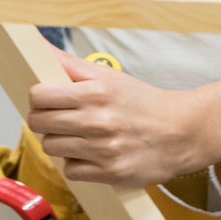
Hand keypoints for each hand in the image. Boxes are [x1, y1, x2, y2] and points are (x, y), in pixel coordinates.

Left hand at [27, 52, 209, 188]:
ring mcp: (103, 149)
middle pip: (39, 123)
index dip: (38, 98)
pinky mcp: (110, 173)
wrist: (182, 132)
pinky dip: (76, 164)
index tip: (46, 99)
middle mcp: (97, 120)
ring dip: (60, 143)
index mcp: (95, 92)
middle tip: (59, 118)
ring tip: (77, 136)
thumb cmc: (144, 103)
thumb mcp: (109, 77)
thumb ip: (71, 64)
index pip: (40, 96)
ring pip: (51, 148)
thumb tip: (40, 46)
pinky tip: (90, 154)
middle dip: (44, 120)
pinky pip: (71, 171)